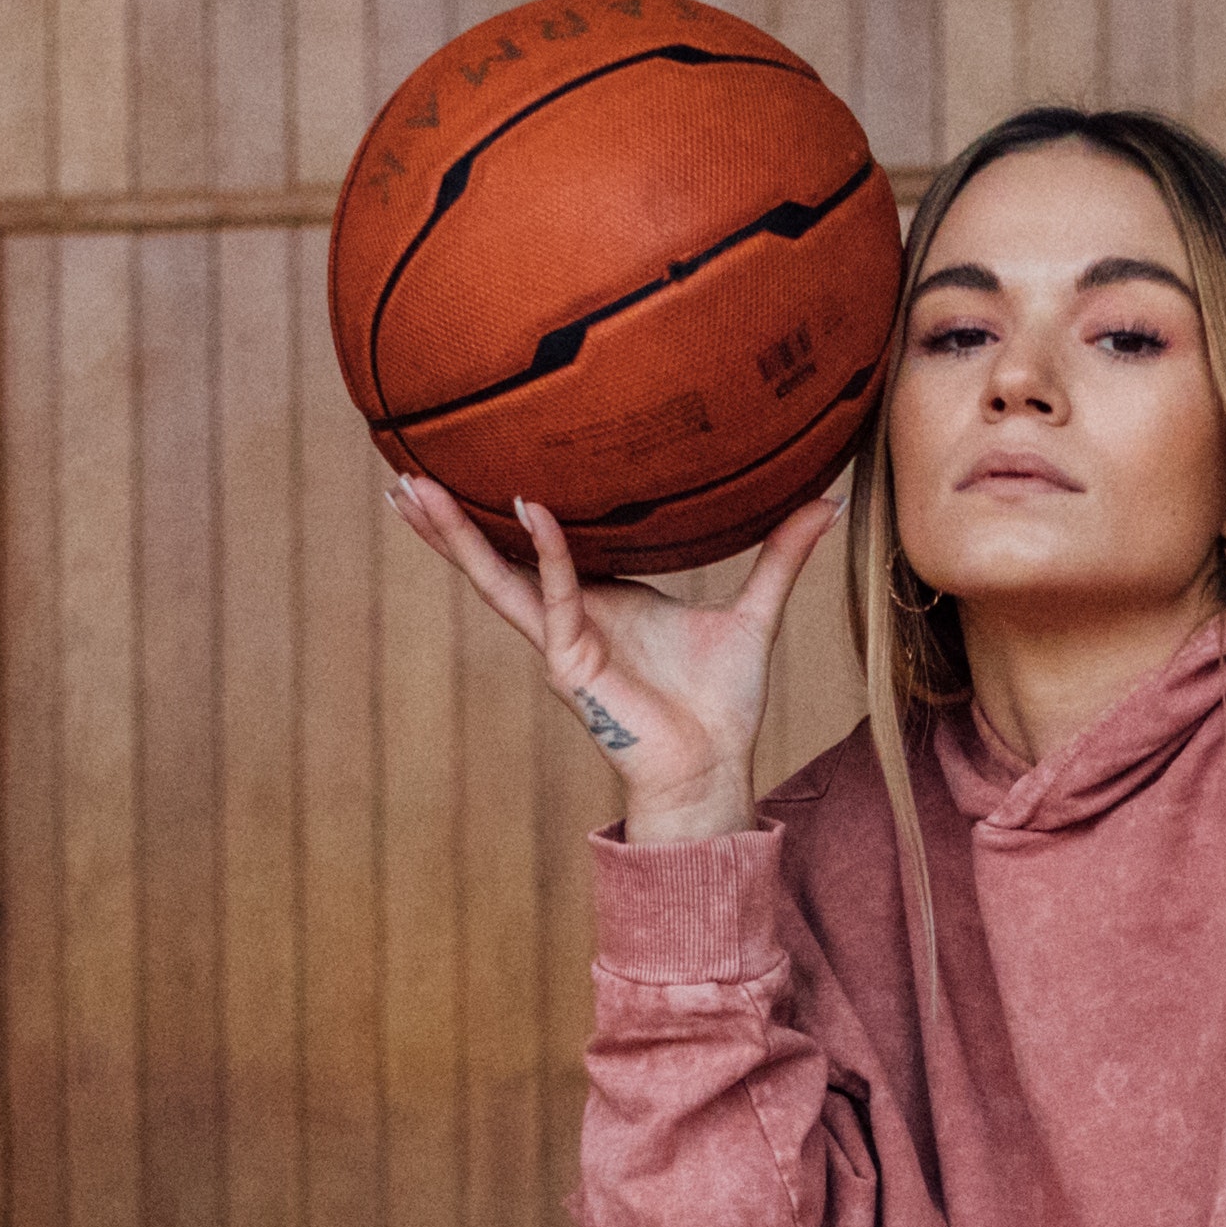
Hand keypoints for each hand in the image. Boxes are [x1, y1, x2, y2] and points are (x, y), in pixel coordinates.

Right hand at [385, 472, 847, 849]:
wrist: (716, 767)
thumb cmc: (723, 705)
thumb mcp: (754, 613)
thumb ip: (778, 556)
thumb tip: (824, 501)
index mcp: (598, 599)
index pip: (538, 543)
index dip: (501, 507)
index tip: (473, 458)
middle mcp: (568, 616)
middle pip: (493, 556)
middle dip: (446, 518)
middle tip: (401, 466)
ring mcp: (562, 640)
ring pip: (495, 576)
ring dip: (451, 535)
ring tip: (407, 489)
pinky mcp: (572, 665)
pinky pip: (553, 597)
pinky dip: (543, 554)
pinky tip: (526, 510)